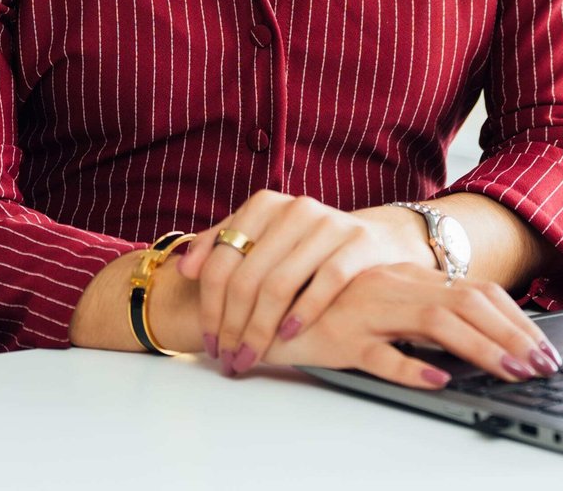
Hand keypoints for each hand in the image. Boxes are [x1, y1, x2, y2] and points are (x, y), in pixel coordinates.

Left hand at [173, 191, 426, 374]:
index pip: (222, 259)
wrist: (378, 239)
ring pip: (280, 284)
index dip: (210, 305)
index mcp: (265, 205)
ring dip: (261, 329)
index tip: (208, 341)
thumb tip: (184, 269)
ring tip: (251, 357)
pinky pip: (325, 281)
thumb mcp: (266, 239)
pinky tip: (289, 336)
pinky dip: (304, 312)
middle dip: (232, 326)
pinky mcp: (358, 242)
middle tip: (228, 358)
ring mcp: (328, 224)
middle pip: (248, 277)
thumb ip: (223, 246)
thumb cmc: (310, 247)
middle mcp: (295, 209)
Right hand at [257, 261, 562, 387]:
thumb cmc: (325, 309)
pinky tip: (437, 380)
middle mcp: (394, 286)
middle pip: (466, 304)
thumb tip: (477, 343)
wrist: (259, 301)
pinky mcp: (340, 337)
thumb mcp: (383, 307)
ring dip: (480, 348)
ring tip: (510, 372)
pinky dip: (411, 366)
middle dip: (511, 335)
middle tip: (543, 366)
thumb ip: (423, 318)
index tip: (543, 348)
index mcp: (408, 278)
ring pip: (435, 322)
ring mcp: (367, 310)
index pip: (475, 291)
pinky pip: (378, 352)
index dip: (514, 319)